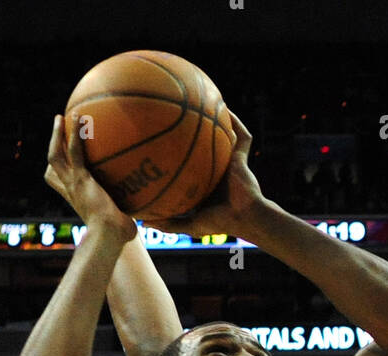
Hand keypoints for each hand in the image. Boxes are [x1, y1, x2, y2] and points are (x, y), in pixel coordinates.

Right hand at [45, 115, 136, 243]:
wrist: (109, 237)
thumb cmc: (118, 236)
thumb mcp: (121, 222)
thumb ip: (129, 213)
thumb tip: (151, 215)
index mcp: (77, 197)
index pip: (59, 181)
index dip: (56, 169)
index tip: (60, 156)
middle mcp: (71, 189)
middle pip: (54, 163)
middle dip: (53, 142)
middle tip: (59, 125)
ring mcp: (73, 183)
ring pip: (56, 153)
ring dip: (57, 133)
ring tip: (62, 115)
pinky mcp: (81, 179)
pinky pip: (75, 150)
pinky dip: (74, 133)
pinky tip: (79, 117)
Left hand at [142, 108, 264, 237]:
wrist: (246, 218)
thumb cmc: (221, 222)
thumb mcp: (189, 224)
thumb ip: (167, 223)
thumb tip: (141, 221)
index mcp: (204, 181)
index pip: (188, 163)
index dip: (175, 152)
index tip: (158, 141)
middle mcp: (216, 167)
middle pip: (202, 143)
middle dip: (191, 129)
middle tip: (174, 113)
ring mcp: (229, 160)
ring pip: (222, 135)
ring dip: (215, 118)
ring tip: (201, 98)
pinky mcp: (241, 156)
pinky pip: (241, 135)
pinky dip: (235, 121)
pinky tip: (224, 106)